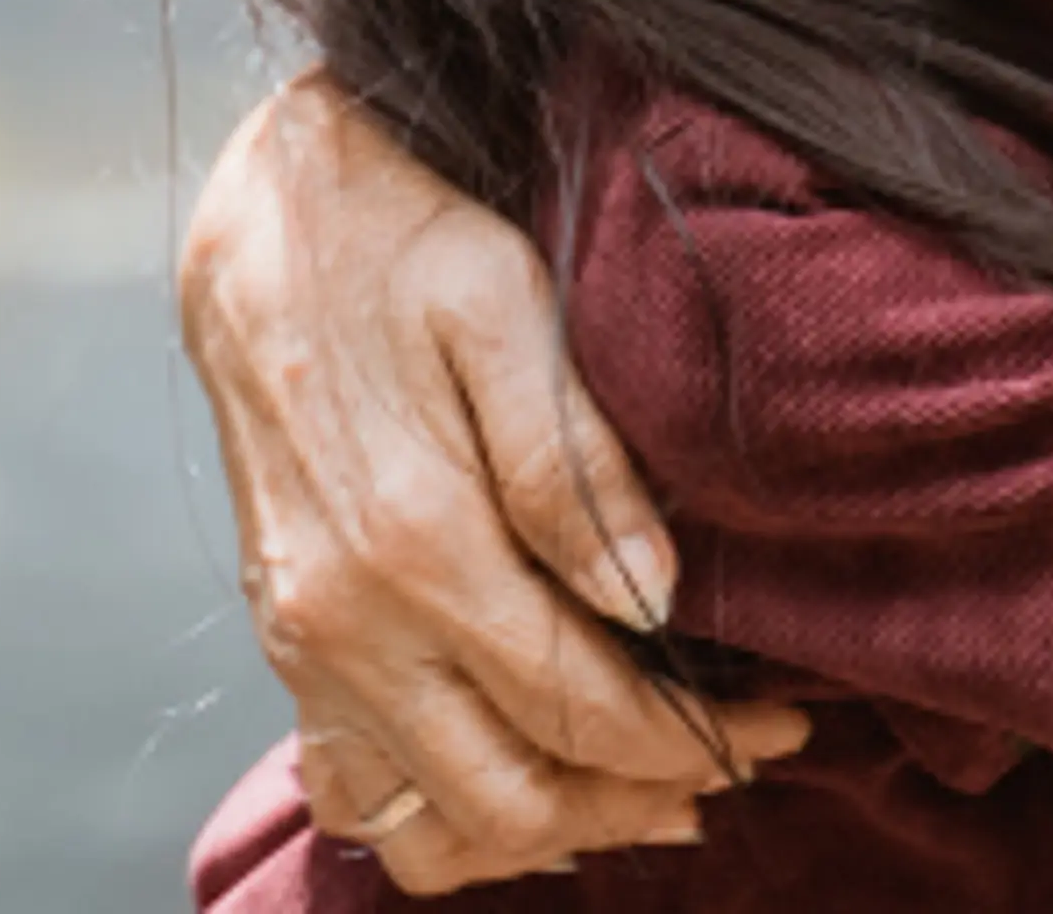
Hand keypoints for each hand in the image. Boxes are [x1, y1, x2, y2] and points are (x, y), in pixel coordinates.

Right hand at [183, 73, 808, 889]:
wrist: (272, 223)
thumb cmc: (410, 246)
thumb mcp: (507, 307)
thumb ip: (571, 463)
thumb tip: (652, 601)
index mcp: (419, 543)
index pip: (578, 702)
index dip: (689, 738)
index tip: (780, 728)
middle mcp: (349, 624)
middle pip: (513, 791)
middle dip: (640, 797)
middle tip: (741, 763)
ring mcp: (308, 646)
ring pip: (434, 819)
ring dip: (549, 829)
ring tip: (654, 796)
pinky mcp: (289, 641)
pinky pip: (357, 791)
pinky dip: (445, 822)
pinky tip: (528, 791)